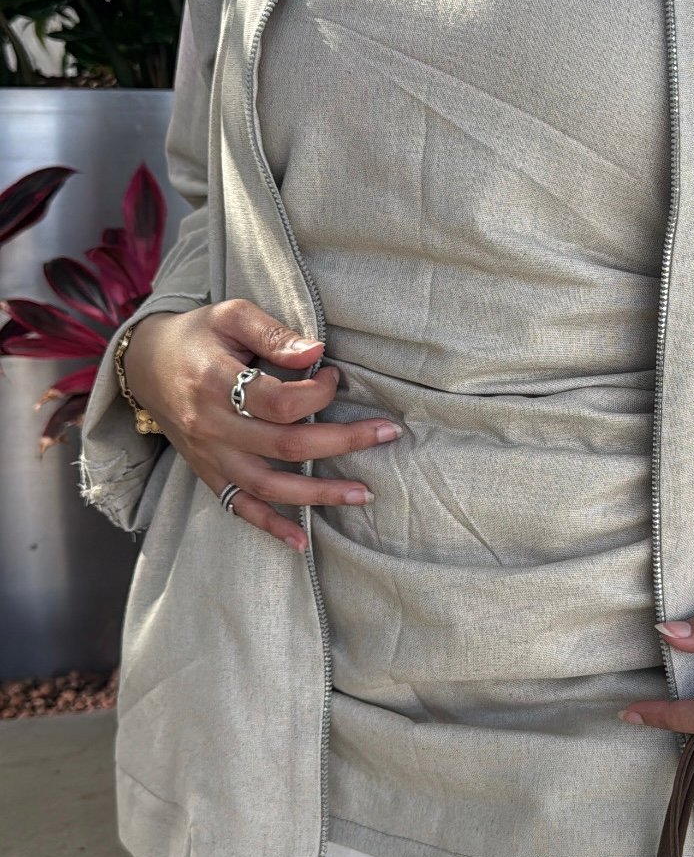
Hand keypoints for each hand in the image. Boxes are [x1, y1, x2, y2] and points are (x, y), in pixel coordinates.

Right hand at [121, 298, 402, 551]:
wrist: (144, 364)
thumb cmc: (196, 335)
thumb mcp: (230, 314)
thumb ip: (273, 334)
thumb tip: (317, 352)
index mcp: (215, 382)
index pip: (279, 401)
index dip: (318, 393)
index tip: (336, 377)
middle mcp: (211, 425)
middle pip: (285, 445)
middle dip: (343, 442)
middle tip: (387, 434)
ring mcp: (209, 455)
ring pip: (268, 485)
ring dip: (318, 494)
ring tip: (362, 494)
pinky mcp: (208, 473)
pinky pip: (240, 507)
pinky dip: (271, 527)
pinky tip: (302, 542)